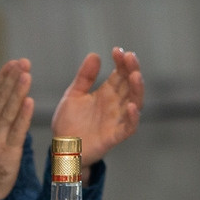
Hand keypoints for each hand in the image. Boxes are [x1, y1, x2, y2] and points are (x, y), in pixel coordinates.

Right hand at [0, 57, 33, 199]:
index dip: (2, 77)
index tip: (13, 63)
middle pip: (0, 99)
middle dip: (12, 79)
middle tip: (24, 62)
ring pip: (8, 111)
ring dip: (18, 92)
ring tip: (27, 75)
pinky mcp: (8, 152)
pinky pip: (16, 131)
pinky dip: (23, 116)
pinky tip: (30, 102)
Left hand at [51, 47, 144, 164]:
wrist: (61, 148)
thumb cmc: (69, 123)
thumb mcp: (73, 95)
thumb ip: (84, 77)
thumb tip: (95, 55)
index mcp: (107, 93)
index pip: (120, 74)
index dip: (122, 62)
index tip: (117, 51)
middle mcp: (115, 104)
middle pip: (130, 85)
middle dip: (132, 70)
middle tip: (129, 57)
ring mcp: (116, 119)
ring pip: (135, 102)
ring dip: (137, 89)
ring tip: (135, 75)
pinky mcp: (114, 135)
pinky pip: (129, 127)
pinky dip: (133, 117)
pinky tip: (132, 106)